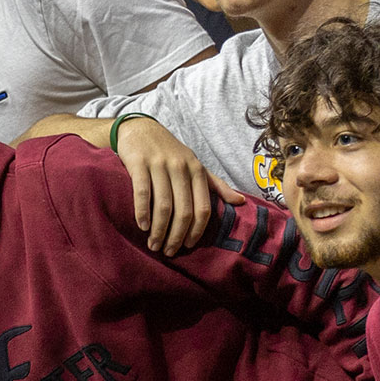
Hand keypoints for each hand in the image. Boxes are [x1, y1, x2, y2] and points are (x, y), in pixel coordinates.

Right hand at [113, 115, 244, 254]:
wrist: (141, 129)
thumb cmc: (170, 152)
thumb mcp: (195, 165)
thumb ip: (216, 185)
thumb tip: (241, 203)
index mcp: (197, 170)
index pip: (203, 207)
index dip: (196, 230)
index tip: (188, 246)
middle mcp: (180, 167)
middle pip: (183, 210)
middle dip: (176, 236)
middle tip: (168, 251)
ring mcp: (159, 164)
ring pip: (163, 205)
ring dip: (158, 230)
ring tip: (153, 244)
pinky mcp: (139, 163)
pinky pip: (142, 192)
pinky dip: (142, 212)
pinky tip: (142, 226)